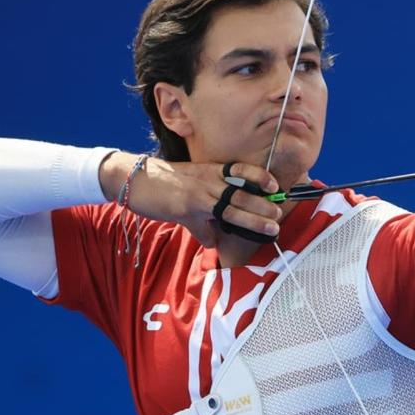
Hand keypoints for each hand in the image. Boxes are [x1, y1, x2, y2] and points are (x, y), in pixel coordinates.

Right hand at [100, 153, 281, 246]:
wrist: (135, 179)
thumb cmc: (164, 185)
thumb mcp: (190, 193)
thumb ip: (203, 219)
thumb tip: (213, 242)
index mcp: (212, 172)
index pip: (241, 170)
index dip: (259, 176)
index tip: (274, 185)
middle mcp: (209, 180)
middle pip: (243, 192)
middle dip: (263, 204)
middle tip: (279, 213)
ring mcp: (199, 193)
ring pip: (232, 206)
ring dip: (253, 218)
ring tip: (271, 226)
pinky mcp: (185, 207)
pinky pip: (204, 222)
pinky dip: (211, 236)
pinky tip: (217, 245)